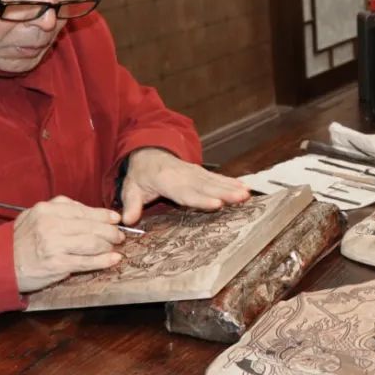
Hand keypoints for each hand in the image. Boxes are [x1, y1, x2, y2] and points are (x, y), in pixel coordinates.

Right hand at [13, 196, 124, 292]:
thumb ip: (59, 210)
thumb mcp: (34, 216)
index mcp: (47, 210)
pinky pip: (86, 262)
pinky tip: (113, 259)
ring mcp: (54, 245)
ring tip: (116, 246)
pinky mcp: (57, 264)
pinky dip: (103, 261)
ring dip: (108, 245)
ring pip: (92, 242)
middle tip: (120, 235)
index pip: (82, 210)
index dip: (103, 215)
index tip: (115, 219)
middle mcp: (51, 225)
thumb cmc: (20, 241)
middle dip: (110, 231)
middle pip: (91, 226)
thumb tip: (90, 212)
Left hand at [121, 148, 249, 224]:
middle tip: (241, 198)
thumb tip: (127, 220)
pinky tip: (244, 187)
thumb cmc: (140, 174)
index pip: (185, 192)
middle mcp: (184, 175)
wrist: (148, 153)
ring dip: (232, 187)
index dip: (201, 199)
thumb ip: (131, 204)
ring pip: (214, 181)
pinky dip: (231, 182)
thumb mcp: (130, 188)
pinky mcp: (201, 173)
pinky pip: (217, 178)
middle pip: (206, 186)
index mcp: (166, 180)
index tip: (217, 204)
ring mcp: (194, 173)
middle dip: (225, 192)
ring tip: (247, 194)